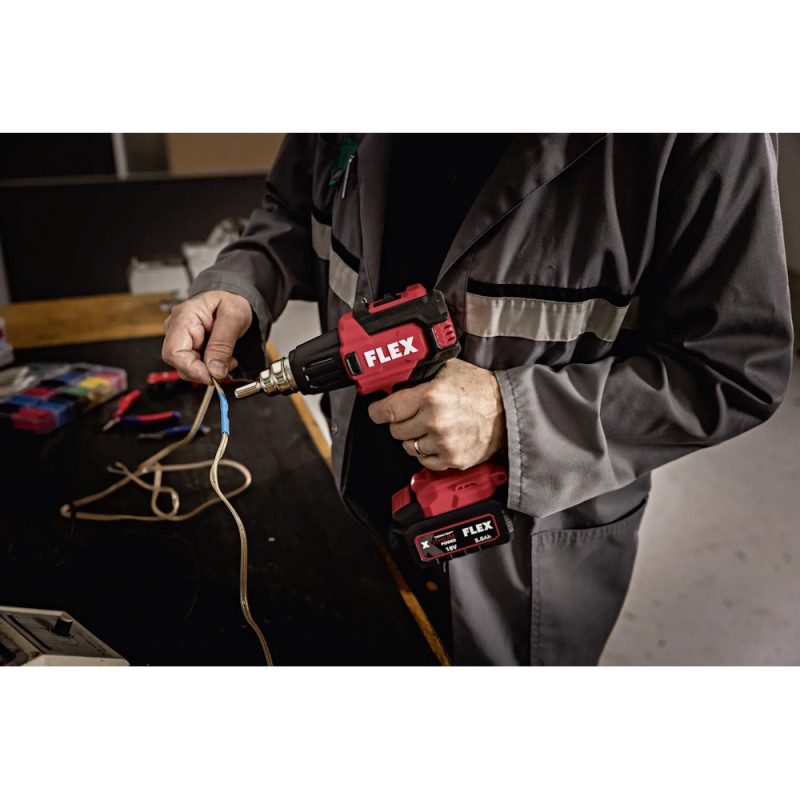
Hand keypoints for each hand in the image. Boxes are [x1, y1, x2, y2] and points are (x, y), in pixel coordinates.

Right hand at [162, 290, 252, 383]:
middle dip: (204, 371)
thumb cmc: (231, 301)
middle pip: (180, 363)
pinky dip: (209, 367)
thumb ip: (223, 345)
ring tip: (226, 359)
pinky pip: (194, 364)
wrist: (232, 298)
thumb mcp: (234, 318)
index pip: (174, 353)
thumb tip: (214, 371)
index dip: (193, 370)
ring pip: (187, 367)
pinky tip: (220, 358)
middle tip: (226, 365)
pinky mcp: (187, 345)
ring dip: (209, 370)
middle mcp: (176, 328)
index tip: (214, 375)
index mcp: (184, 317)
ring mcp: (180, 338)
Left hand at [368, 359, 505, 470]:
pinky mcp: (452, 459)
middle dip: (399, 423)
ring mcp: (443, 443)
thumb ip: (421, 373)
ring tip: (427, 427)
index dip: (377, 412)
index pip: (388, 410)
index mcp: (430, 396)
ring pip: (408, 447)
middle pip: (396, 430)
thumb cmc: (480, 388)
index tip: (376, 412)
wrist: (508, 410)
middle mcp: (434, 421)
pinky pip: (424, 461)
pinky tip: (437, 440)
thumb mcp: (448, 369)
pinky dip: (427, 452)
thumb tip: (396, 376)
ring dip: (413, 439)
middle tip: (410, 416)